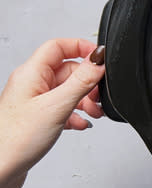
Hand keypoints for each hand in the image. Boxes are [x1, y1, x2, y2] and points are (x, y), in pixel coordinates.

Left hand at [0, 39, 105, 187]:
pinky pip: (62, 107)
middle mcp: (31, 84)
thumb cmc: (15, 140)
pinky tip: (80, 123)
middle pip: (67, 69)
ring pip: (66, 90)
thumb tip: (99, 59)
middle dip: (88, 81)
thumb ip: (81, 81)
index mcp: (31, 74)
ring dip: (84, 99)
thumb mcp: (57, 106)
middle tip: (99, 95)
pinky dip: (76, 113)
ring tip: (93, 112)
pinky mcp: (37, 118)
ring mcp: (34, 101)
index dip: (82, 48)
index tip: (101, 58)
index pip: (59, 46)